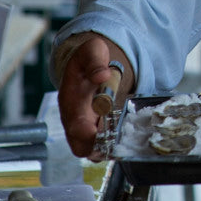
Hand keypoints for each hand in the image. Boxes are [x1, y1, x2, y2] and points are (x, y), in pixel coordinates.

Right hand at [57, 35, 134, 158]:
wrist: (90, 61)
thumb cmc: (90, 57)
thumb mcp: (92, 51)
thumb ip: (95, 62)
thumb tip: (102, 76)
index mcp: (71, 101)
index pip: (75, 127)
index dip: (89, 136)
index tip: (105, 133)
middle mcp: (75, 118)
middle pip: (81, 147)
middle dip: (100, 148)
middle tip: (121, 139)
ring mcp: (85, 125)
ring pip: (92, 150)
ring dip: (109, 148)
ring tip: (127, 137)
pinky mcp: (96, 127)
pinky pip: (102, 144)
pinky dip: (115, 144)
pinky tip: (129, 134)